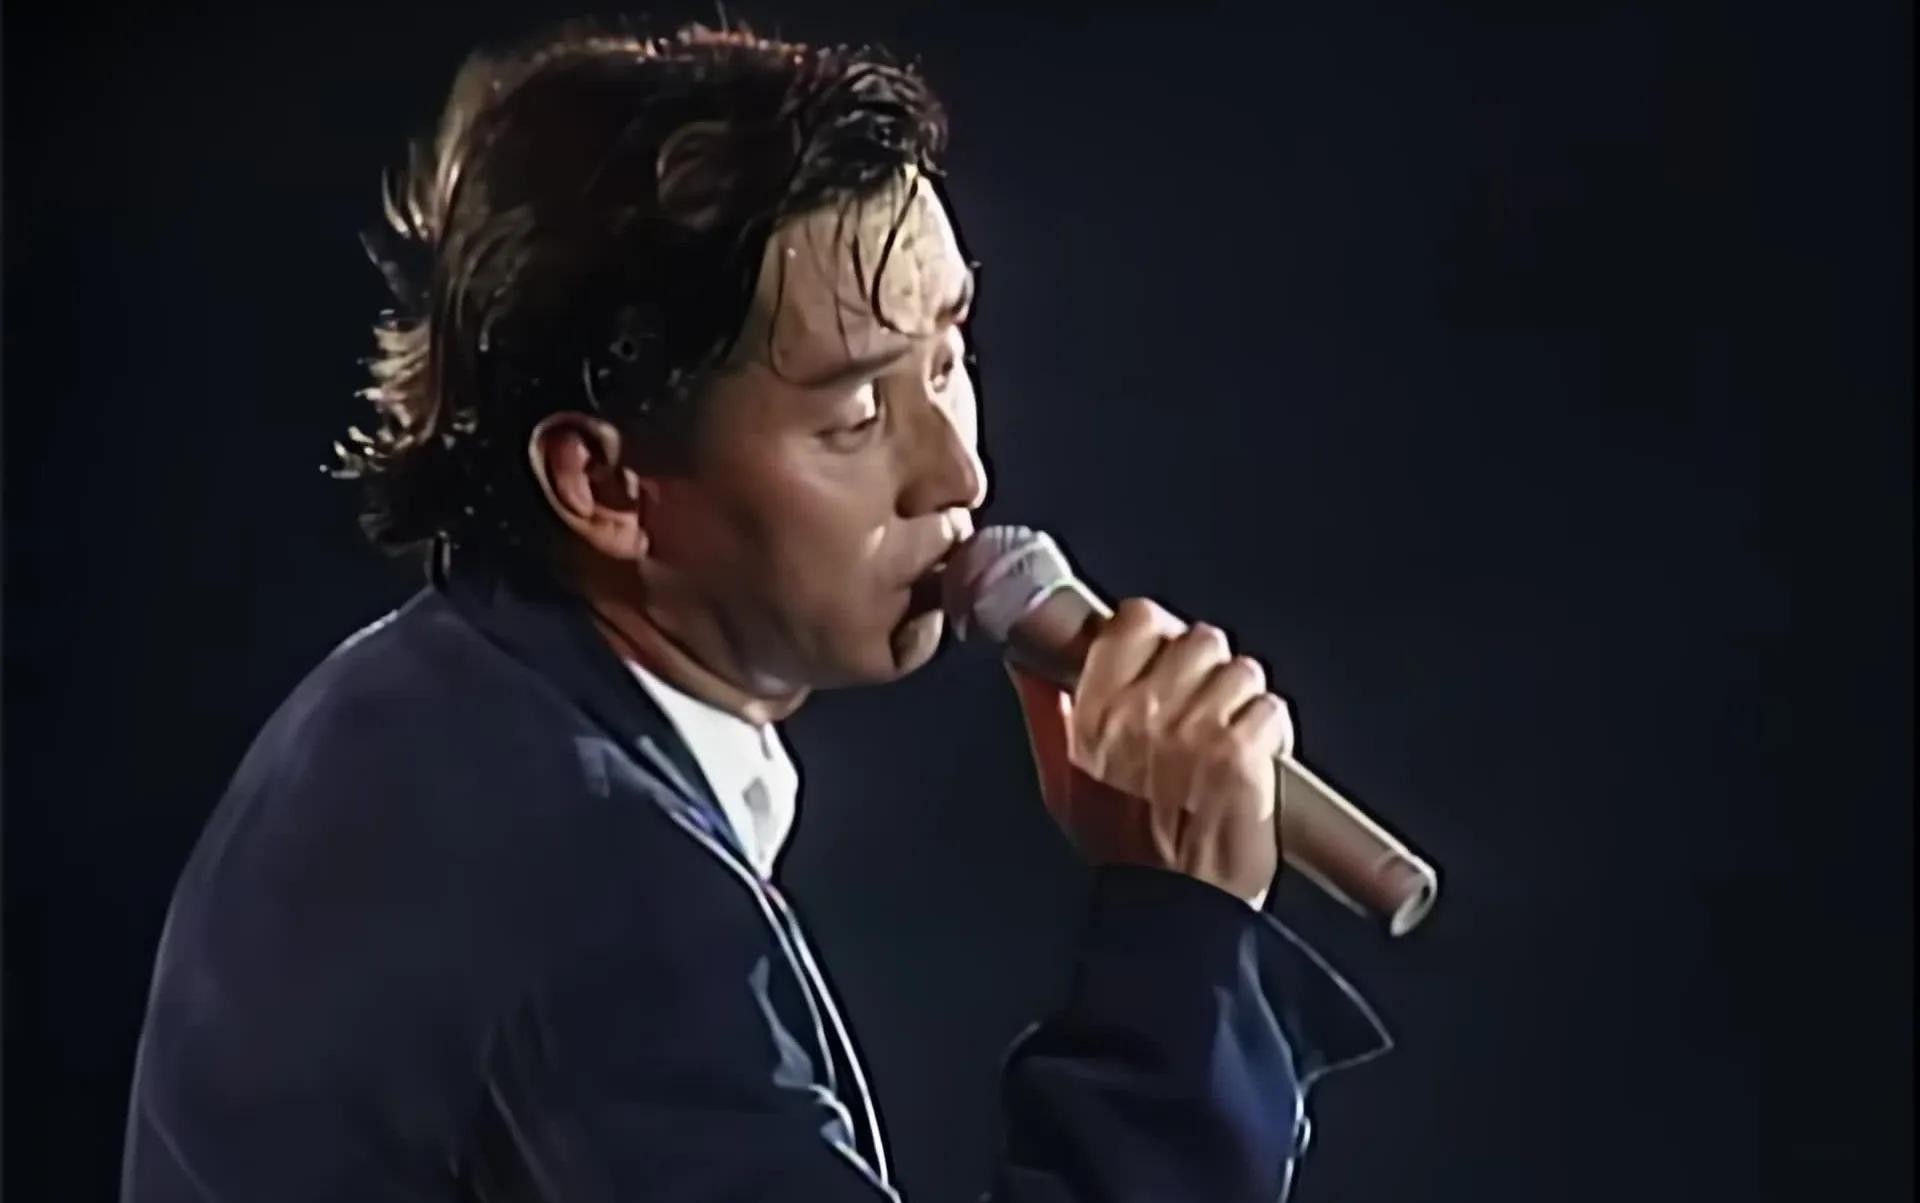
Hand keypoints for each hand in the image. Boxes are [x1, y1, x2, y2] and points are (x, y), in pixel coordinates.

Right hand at [1009, 599, 1293, 903]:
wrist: (1170, 911)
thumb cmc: (1121, 853)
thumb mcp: (1061, 781)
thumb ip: (1047, 716)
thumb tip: (1028, 665)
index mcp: (1097, 711)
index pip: (1136, 620)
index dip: (1158, 632)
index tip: (1163, 655)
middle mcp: (1146, 712)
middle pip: (1199, 639)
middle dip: (1207, 670)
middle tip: (1203, 709)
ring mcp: (1197, 730)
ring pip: (1242, 670)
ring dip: (1243, 701)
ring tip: (1230, 739)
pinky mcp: (1243, 755)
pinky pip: (1270, 709)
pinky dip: (1271, 733)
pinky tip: (1253, 761)